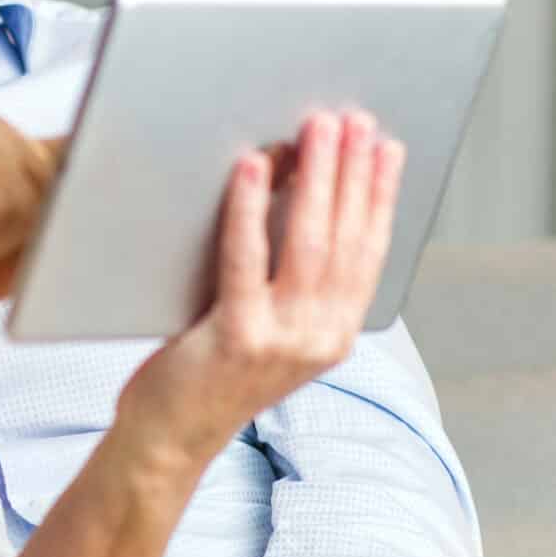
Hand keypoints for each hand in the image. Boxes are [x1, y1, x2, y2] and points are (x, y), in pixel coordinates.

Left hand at [116, 110, 404, 464]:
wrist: (169, 438)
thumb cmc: (209, 372)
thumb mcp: (268, 327)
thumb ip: (291, 281)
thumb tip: (298, 193)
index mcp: (335, 334)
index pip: (370, 251)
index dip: (381, 195)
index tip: (386, 146)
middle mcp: (319, 338)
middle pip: (344, 238)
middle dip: (351, 171)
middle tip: (352, 118)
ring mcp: (282, 340)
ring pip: (308, 242)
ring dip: (314, 177)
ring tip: (314, 128)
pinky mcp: (236, 336)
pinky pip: (246, 258)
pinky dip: (250, 207)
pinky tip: (251, 165)